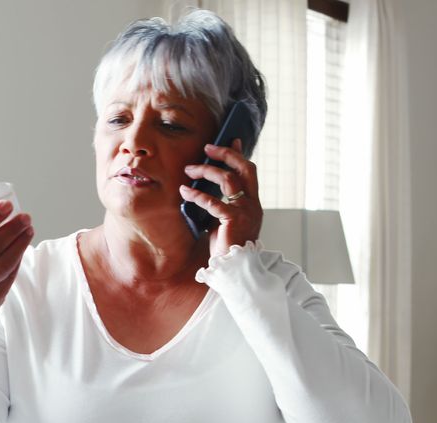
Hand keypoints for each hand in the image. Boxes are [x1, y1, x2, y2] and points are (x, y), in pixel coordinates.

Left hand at [178, 139, 262, 257]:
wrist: (234, 270)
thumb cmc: (226, 247)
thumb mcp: (224, 221)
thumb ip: (220, 204)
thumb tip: (205, 190)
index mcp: (253, 203)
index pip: (249, 171)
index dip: (239, 154)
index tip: (230, 139)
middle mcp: (253, 204)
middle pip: (244, 168)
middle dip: (226, 154)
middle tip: (207, 148)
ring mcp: (246, 211)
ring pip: (228, 179)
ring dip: (206, 171)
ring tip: (189, 170)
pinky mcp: (234, 220)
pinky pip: (213, 201)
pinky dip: (197, 194)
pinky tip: (184, 191)